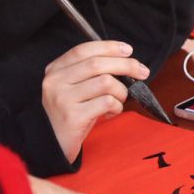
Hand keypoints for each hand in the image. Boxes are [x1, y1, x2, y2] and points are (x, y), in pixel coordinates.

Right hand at [42, 40, 148, 161]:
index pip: (84, 50)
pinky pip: (107, 102)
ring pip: (106, 82)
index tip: (128, 50)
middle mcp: (55, 81)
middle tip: (142, 72)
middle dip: (126, 65)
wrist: (51, 145)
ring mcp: (63, 99)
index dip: (109, 47)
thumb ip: (92, 73)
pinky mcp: (73, 116)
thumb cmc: (71, 115)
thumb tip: (127, 63)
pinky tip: (110, 113)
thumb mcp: (75, 89)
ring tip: (118, 101)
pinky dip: (116, 107)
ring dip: (121, 92)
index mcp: (55, 70)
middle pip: (98, 64)